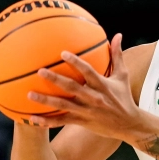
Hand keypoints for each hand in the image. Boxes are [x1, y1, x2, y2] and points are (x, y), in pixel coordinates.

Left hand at [28, 34, 144, 138]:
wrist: (128, 124)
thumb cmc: (124, 97)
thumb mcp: (122, 76)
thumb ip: (117, 55)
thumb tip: (118, 35)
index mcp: (102, 85)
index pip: (88, 71)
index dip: (76, 62)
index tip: (62, 53)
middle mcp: (93, 98)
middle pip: (72, 88)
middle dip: (55, 79)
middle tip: (40, 71)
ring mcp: (86, 111)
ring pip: (63, 106)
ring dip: (46, 101)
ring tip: (30, 94)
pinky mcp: (82, 122)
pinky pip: (62, 121)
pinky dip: (48, 122)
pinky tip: (33, 119)